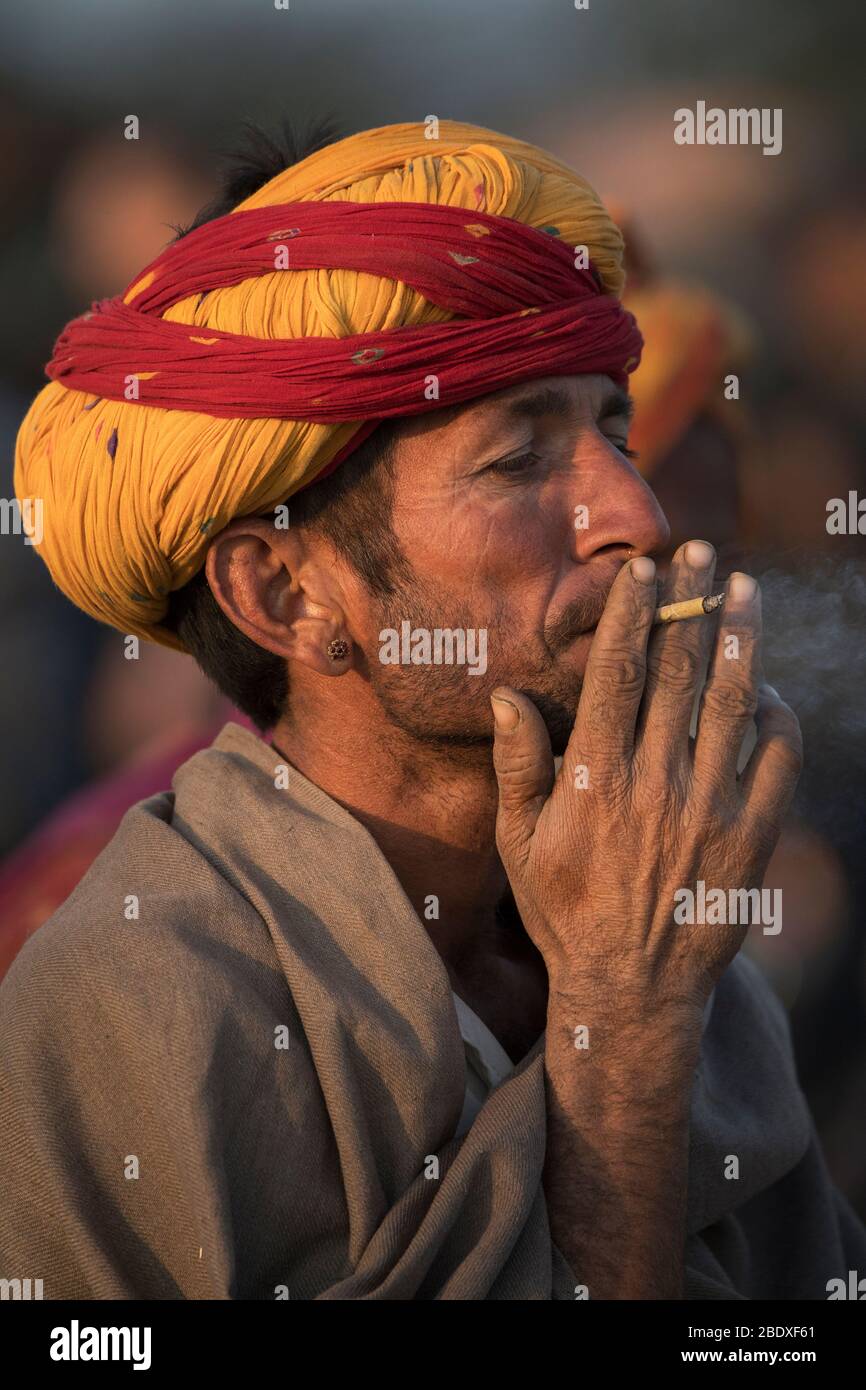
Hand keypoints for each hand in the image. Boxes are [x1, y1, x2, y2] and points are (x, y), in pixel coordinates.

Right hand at [490, 541, 801, 1015]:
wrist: (631, 989)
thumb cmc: (564, 910)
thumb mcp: (519, 843)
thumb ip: (518, 766)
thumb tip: (507, 695)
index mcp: (597, 777)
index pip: (618, 675)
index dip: (632, 616)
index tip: (644, 572)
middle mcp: (656, 782)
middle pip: (678, 672)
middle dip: (690, 605)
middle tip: (701, 554)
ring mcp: (710, 808)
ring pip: (732, 704)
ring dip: (741, 639)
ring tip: (746, 590)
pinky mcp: (752, 838)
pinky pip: (778, 762)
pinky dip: (779, 717)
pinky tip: (769, 686)